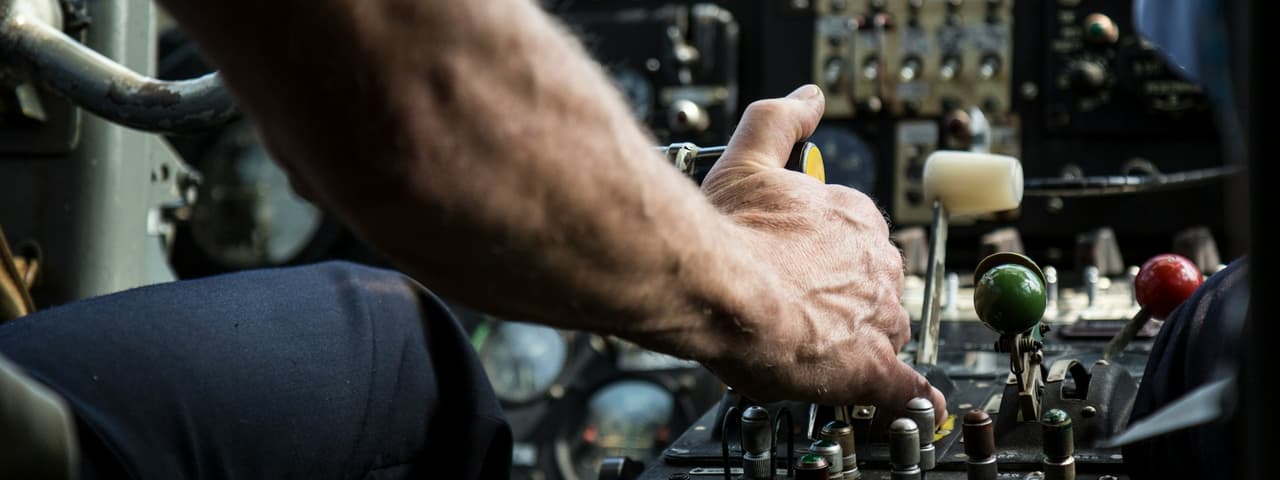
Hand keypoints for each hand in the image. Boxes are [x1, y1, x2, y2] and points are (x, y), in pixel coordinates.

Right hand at [700, 85, 944, 425]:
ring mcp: (875, 316)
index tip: (800, 264)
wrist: (717, 286)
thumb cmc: (729, 233)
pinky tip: (909, 403)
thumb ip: (780, 122)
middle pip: (874, 283)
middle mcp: (874, 264)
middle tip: (796, 305)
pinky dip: (909, 397)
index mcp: (852, 217)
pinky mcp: (868, 367)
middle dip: (843, 296)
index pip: (858, 236)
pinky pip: (904, 387)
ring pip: (884, 329)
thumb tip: (808, 99)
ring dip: (858, 339)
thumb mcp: (749, 158)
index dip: (826, 254)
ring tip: (816, 349)